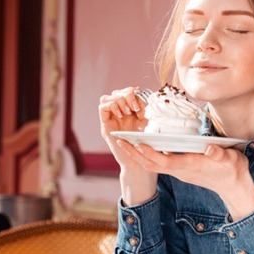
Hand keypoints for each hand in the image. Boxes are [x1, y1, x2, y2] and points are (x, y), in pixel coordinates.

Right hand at [99, 87, 157, 205]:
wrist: (142, 162)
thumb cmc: (151, 144)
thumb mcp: (151, 122)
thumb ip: (148, 108)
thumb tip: (146, 91)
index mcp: (130, 111)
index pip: (125, 92)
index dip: (132, 91)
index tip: (141, 96)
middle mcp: (119, 114)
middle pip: (116, 92)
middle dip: (126, 94)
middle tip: (135, 106)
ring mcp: (111, 119)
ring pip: (106, 97)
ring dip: (119, 100)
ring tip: (129, 110)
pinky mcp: (105, 126)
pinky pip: (102, 107)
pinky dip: (111, 106)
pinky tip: (122, 114)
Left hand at [117, 140, 253, 220]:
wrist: (236, 188)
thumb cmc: (234, 171)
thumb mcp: (231, 160)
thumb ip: (220, 154)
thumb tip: (210, 148)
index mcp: (189, 166)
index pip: (164, 161)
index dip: (149, 153)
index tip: (137, 143)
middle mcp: (180, 170)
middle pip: (151, 164)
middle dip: (134, 153)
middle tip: (119, 140)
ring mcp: (180, 171)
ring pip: (153, 164)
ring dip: (138, 154)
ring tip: (125, 141)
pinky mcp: (182, 170)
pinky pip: (160, 164)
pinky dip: (148, 155)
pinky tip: (144, 145)